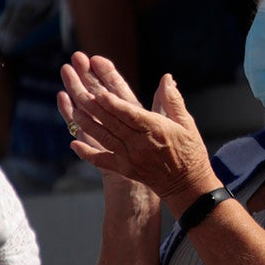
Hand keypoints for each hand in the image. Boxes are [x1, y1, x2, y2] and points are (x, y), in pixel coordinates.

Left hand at [57, 52, 216, 203]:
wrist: (188, 186)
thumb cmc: (190, 151)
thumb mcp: (187, 124)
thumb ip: (173, 100)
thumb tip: (166, 78)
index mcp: (156, 130)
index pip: (130, 114)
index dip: (114, 104)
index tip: (100, 92)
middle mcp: (140, 145)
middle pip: (113, 124)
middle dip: (95, 108)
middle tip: (80, 93)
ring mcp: (130, 159)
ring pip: (104, 138)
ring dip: (88, 124)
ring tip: (75, 111)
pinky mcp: (125, 169)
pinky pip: (102, 160)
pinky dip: (87, 153)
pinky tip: (74, 144)